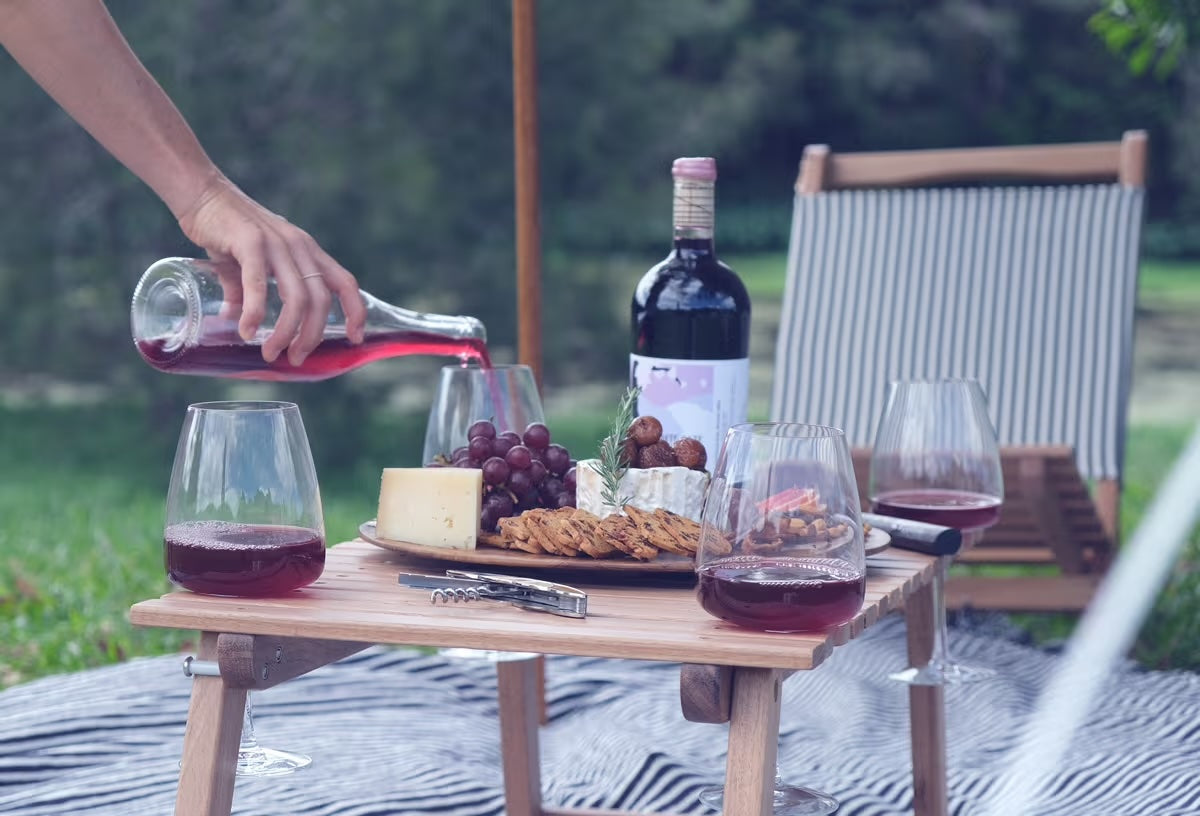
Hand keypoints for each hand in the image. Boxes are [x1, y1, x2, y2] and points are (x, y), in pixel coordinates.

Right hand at [176, 175, 365, 364]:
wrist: (202, 193)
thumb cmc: (228, 230)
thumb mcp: (249, 263)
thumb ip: (248, 293)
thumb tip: (241, 325)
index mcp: (308, 251)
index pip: (346, 283)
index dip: (356, 311)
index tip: (355, 338)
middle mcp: (300, 247)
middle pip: (321, 300)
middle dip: (312, 335)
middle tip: (296, 358)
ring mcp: (277, 244)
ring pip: (297, 298)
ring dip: (287, 332)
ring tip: (272, 353)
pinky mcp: (250, 242)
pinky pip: (259, 285)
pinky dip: (256, 313)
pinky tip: (247, 331)